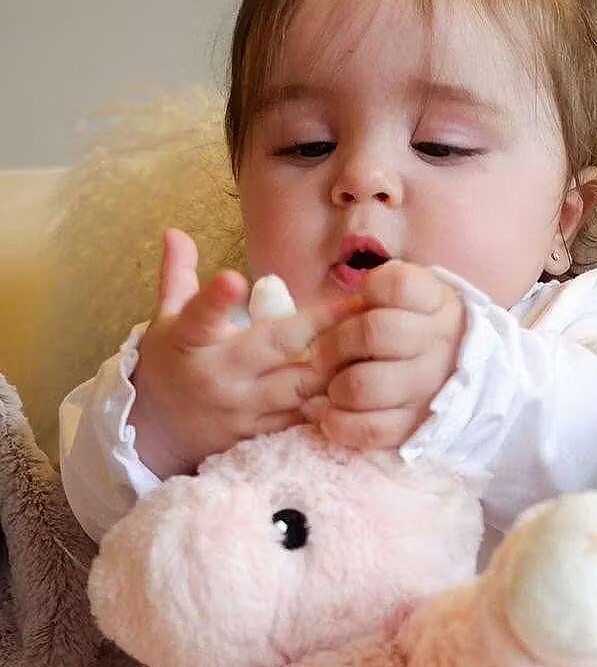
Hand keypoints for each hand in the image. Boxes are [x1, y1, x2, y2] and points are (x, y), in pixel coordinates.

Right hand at [130, 228, 358, 478]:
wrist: (157, 432)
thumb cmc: (171, 364)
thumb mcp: (167, 320)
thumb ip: (177, 276)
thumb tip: (174, 230)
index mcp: (189, 341)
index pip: (199, 317)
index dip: (215, 299)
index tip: (233, 279)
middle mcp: (215, 375)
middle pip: (274, 347)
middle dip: (318, 327)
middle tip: (356, 306)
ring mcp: (238, 410)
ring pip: (297, 387)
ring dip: (334, 367)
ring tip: (369, 343)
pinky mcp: (255, 435)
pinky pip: (299, 419)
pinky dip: (327, 403)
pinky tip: (357, 386)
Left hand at [308, 262, 465, 449]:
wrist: (459, 374)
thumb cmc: (415, 328)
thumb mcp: (408, 298)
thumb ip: (377, 291)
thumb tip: (331, 310)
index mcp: (435, 305)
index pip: (398, 285)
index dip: (372, 289)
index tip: (365, 298)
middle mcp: (437, 345)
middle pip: (372, 332)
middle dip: (335, 342)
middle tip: (324, 352)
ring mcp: (427, 389)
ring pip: (363, 385)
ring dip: (335, 385)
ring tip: (335, 385)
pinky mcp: (414, 426)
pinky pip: (368, 429)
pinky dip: (339, 422)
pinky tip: (333, 413)